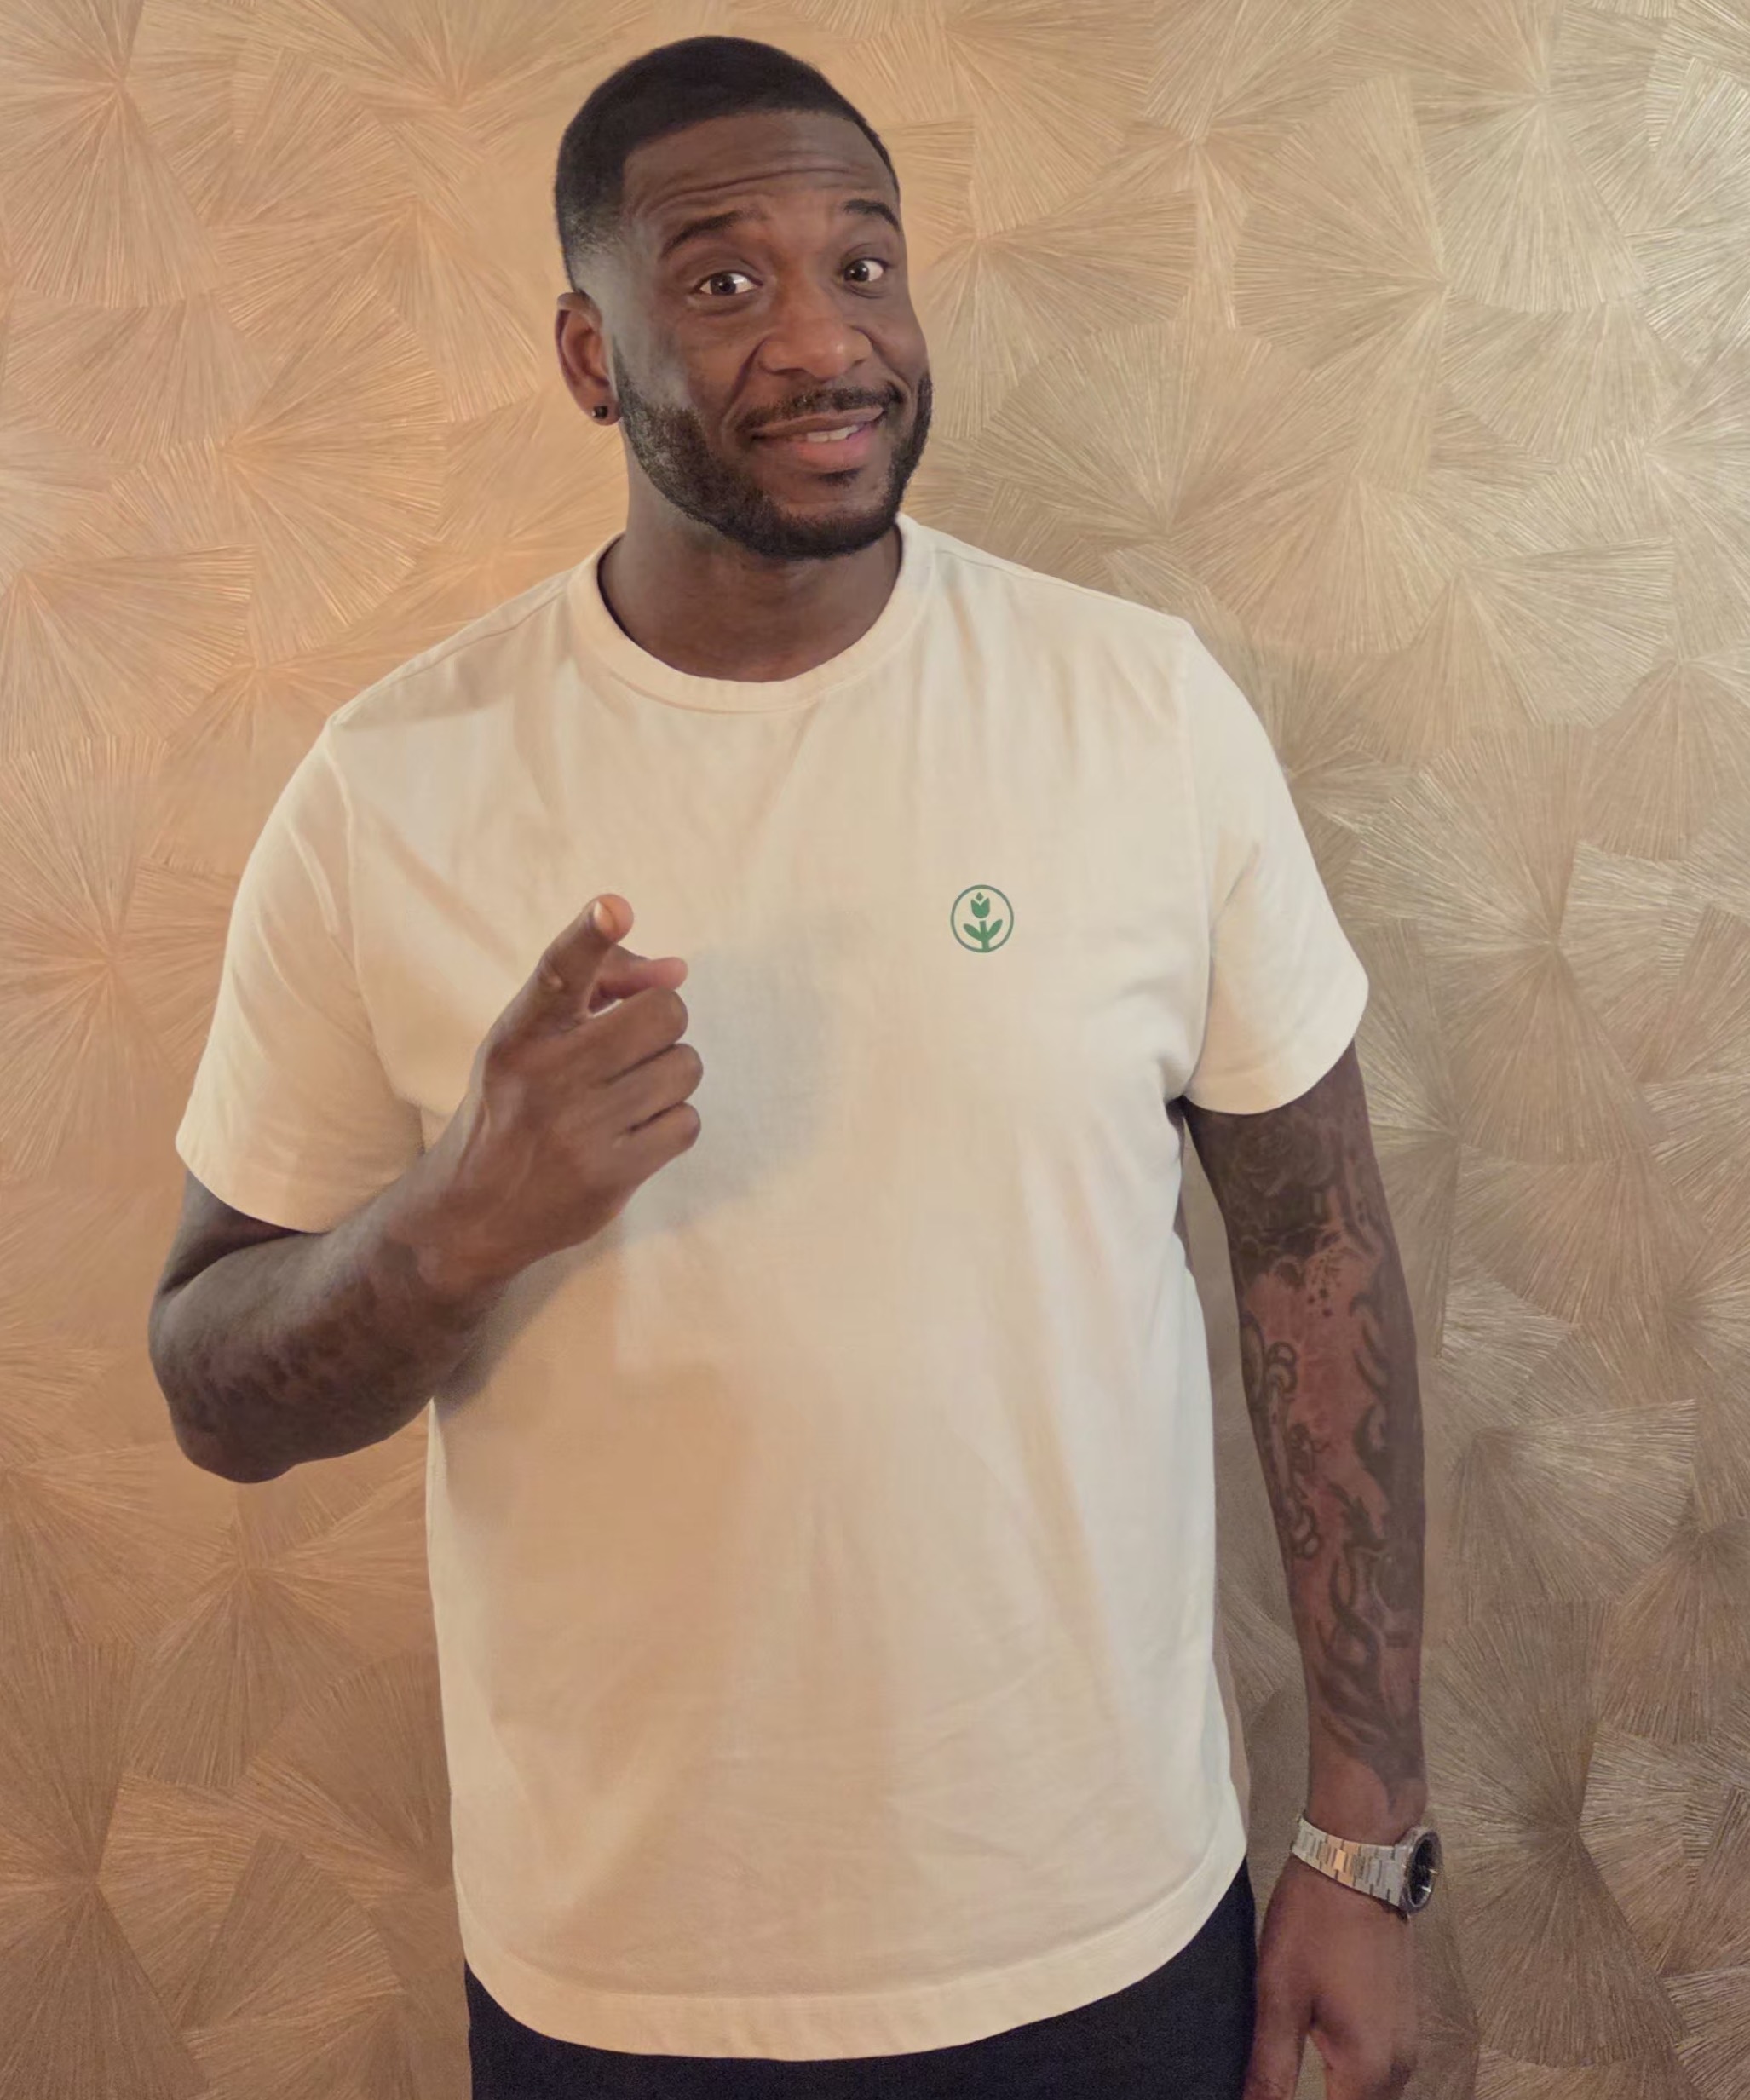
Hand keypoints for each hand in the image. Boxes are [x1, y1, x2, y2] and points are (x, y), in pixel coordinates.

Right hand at [411, 893, 701, 1287]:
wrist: (472, 1212)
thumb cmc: (516, 1104)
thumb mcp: (530, 1038)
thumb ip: (599, 984)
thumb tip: (677, 971)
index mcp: (520, 1034)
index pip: (559, 972)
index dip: (589, 935)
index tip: (614, 907)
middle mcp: (546, 1077)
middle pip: (663, 1014)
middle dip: (661, 1024)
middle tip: (631, 1047)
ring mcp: (579, 1130)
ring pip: (685, 1067)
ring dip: (669, 1077)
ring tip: (628, 1094)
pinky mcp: (610, 1176)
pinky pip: (687, 1124)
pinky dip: (671, 1124)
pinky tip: (634, 1133)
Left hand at [1242, 1855, 1418, 2099]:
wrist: (1357, 1861)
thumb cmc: (1312, 1926)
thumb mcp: (1279, 1998)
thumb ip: (1271, 2072)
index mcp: (1369, 2070)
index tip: (1272, 2099)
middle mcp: (1400, 2066)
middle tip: (1276, 2090)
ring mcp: (1408, 2040)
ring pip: (1375, 2097)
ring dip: (1341, 2097)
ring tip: (1293, 2084)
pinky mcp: (1405, 2018)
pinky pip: (1383, 2072)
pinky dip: (1354, 2081)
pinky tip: (1324, 2068)